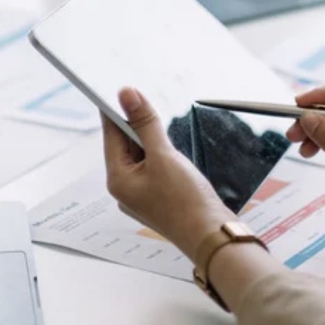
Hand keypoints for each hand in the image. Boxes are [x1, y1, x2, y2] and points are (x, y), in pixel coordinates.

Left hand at [102, 88, 236, 255]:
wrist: (213, 237)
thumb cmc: (186, 202)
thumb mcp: (164, 155)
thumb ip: (145, 123)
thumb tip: (127, 94)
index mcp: (118, 180)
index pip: (111, 136)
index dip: (115, 110)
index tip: (119, 88)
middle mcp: (126, 188)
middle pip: (125, 145)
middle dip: (136, 124)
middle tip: (144, 99)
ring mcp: (142, 195)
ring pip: (141, 155)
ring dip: (150, 138)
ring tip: (160, 122)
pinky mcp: (160, 197)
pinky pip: (154, 167)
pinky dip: (161, 153)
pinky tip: (172, 148)